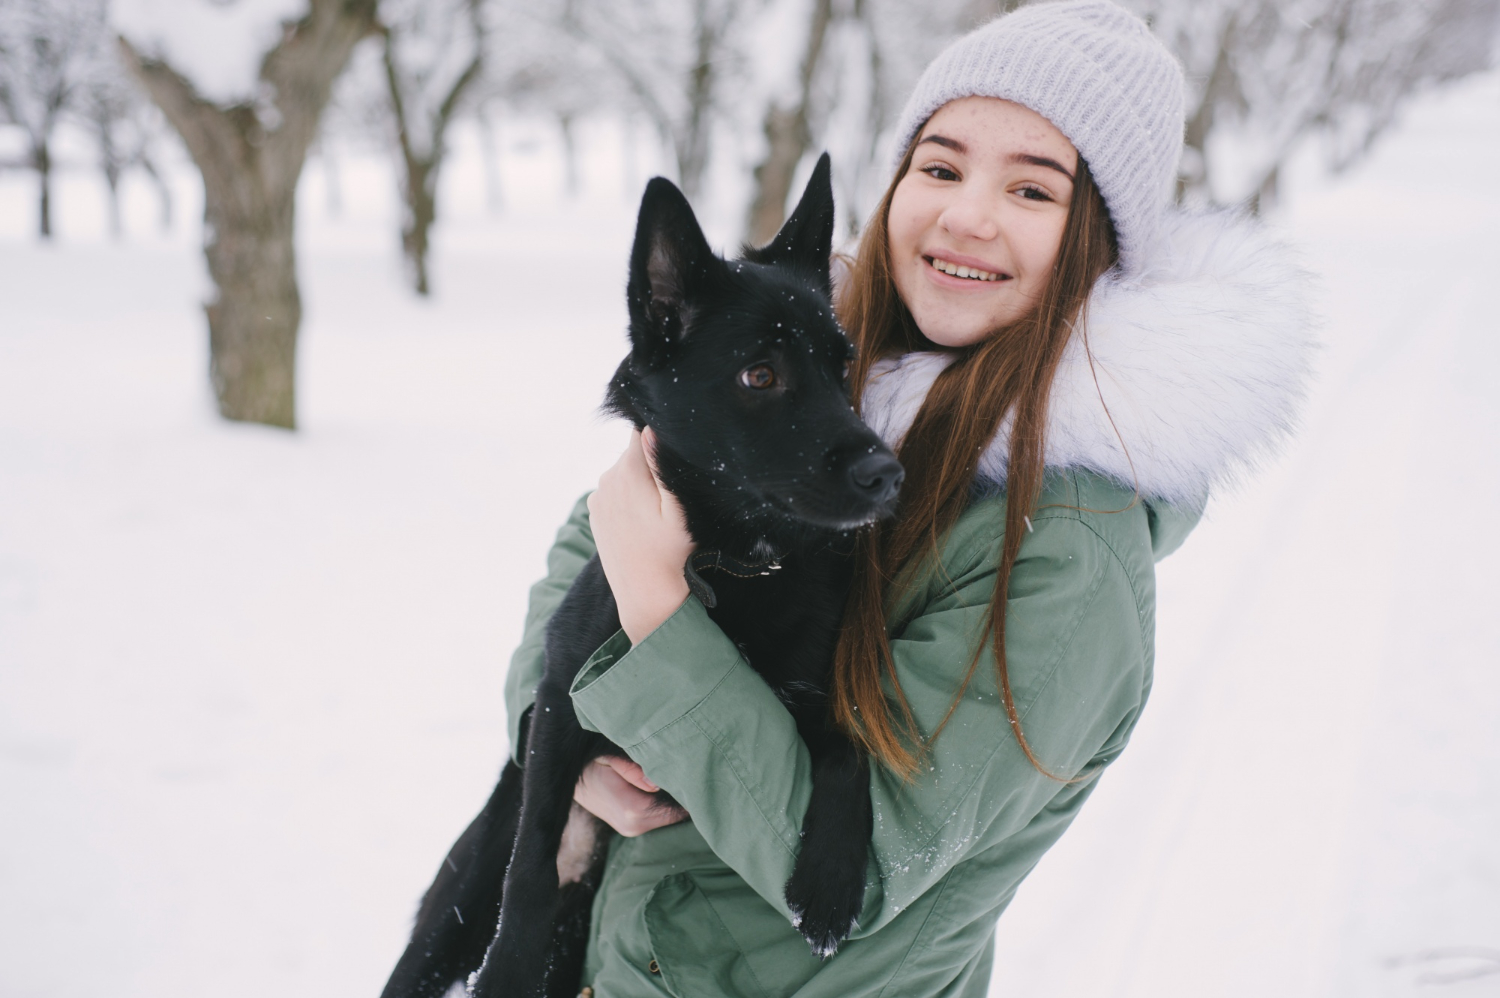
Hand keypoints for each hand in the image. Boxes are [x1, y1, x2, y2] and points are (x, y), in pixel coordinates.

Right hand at [574, 756, 688, 836]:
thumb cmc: (590, 762)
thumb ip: (633, 770)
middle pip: (676, 813)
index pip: (676, 807)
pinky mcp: (632, 827)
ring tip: (681, 775)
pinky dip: (665, 802)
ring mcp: (633, 830)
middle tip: (695, 772)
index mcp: (632, 811)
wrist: (570, 778)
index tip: (698, 774)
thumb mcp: (609, 757)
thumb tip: (657, 782)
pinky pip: (659, 815)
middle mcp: (634, 827)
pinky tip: (667, 784)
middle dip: (685, 795)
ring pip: (669, 816)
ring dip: (675, 799)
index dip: (689, 792)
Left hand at [588, 427, 693, 642]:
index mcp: (628, 471)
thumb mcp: (679, 509)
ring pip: (625, 472)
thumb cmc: (672, 553)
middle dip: (653, 463)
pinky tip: (644, 522)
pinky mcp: (596, 513)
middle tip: (673, 495)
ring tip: (659, 514)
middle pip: (635, 451)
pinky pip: (616, 491)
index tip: (676, 463)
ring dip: (642, 482)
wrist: (647, 597)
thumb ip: (662, 466)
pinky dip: (631, 499)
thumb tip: (649, 428)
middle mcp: (607, 478)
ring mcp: (598, 496)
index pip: (644, 430)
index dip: (663, 439)